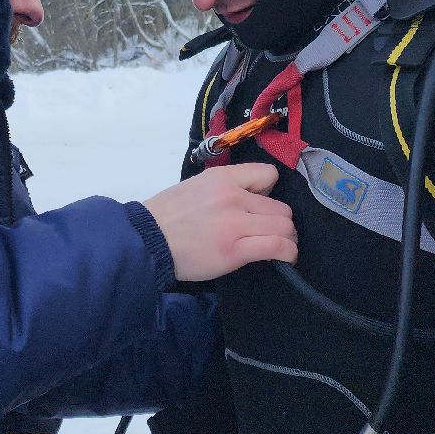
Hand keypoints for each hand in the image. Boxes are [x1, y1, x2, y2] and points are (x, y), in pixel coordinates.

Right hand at [143, 163, 296, 281]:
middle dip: (281, 222)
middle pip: (281, 207)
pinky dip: (288, 253)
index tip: (261, 207)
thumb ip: (225, 188)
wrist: (146, 241)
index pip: (268, 175)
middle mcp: (233, 196)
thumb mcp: (196, 187)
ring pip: (284, 226)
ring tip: (280, 247)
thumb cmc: (168, 216)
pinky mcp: (235, 250)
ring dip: (287, 238)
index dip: (269, 193)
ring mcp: (235, 224)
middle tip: (272, 234)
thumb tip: (252, 199)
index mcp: (223, 178)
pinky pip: (277, 246)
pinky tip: (286, 258)